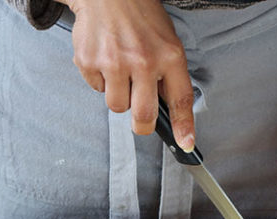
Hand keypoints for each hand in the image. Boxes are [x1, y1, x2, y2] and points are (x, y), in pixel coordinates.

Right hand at [63, 0, 194, 149]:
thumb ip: (168, 77)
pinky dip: (100, 80)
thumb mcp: (166, 41)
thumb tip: (167, 113)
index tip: (185, 144)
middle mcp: (143, 60)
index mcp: (169, 56)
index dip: (183, 126)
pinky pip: (96, 89)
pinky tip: (105, 59)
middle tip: (140, 116)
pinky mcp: (90, 61)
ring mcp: (114, 62)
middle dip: (142, 123)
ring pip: (117, 106)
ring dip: (119, 96)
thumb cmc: (140, 16)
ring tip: (120, 71)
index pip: (180, 100)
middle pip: (143, 116)